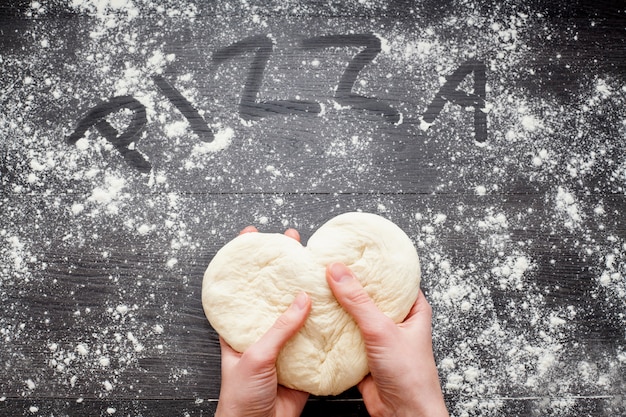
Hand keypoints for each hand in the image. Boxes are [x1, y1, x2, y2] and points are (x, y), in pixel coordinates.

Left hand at [215, 227, 310, 416]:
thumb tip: (301, 300)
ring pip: (296, 316)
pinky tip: (336, 311)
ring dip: (307, 294)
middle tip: (293, 242)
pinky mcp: (301, 364)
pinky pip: (315, 341)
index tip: (252, 234)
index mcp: (239, 330)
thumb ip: (279, 328)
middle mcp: (261, 334)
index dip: (243, 262)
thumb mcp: (256, 356)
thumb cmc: (240, 397)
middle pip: (272, 295)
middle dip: (281, 269)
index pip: (240, 288)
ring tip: (317, 267)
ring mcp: (282, 347)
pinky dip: (325, 327)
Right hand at [326, 262, 448, 416]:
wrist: (403, 415)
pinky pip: (345, 337)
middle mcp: (396, 321)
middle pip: (370, 296)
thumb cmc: (411, 376)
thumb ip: (358, 300)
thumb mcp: (382, 330)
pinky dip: (332, 330)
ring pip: (355, 316)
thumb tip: (338, 271)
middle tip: (328, 267)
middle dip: (350, 285)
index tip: (352, 251)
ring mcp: (379, 338)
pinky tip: (318, 320)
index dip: (374, 264)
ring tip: (319, 289)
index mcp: (412, 309)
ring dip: (339, 308)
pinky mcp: (363, 354)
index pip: (393, 278)